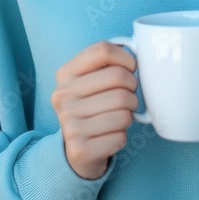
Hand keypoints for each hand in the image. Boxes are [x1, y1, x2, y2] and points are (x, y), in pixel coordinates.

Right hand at [51, 41, 138, 179]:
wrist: (76, 151)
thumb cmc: (92, 108)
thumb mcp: (89, 81)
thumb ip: (107, 63)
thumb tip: (136, 48)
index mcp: (65, 74)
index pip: (102, 50)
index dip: (126, 57)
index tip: (131, 68)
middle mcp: (62, 97)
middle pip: (118, 78)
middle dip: (133, 88)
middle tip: (129, 96)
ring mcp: (69, 124)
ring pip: (124, 109)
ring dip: (130, 114)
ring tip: (121, 116)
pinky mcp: (80, 150)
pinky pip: (121, 135)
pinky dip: (123, 135)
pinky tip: (112, 135)